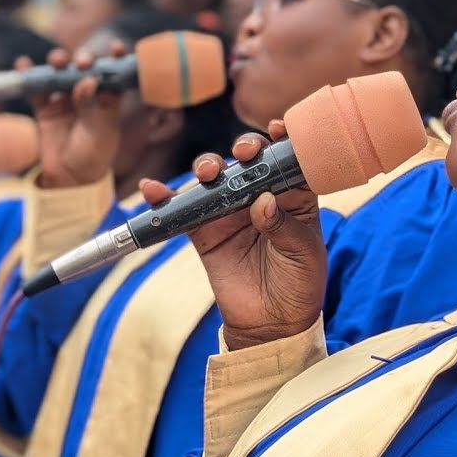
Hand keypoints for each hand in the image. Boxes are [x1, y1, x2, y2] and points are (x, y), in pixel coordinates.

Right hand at [21, 43, 126, 188]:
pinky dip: (29, 76)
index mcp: (108, 98)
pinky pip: (36, 89)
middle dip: (83, 59)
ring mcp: (65, 99)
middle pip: (84, 68)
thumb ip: (91, 104)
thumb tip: (87, 79)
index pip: (114, 73)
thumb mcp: (98, 130)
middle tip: (82, 62)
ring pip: (60, 73)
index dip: (115, 58)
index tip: (115, 47)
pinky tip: (23, 65)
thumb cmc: (93, 153)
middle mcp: (87, 95)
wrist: (70, 177)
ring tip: (57, 61)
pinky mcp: (45, 108)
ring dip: (58, 62)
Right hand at [139, 123, 326, 349]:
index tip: (275, 130)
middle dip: (244, 149)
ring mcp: (230, 212)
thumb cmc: (299, 285)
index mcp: (294, 197)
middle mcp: (261, 197)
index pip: (288, 160)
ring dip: (207, 167)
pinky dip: (164, 198)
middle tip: (244, 153)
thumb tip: (262, 201)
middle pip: (249, 162)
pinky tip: (153, 190)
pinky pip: (182, 209)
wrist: (272, 325)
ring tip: (206, 173)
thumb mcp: (304, 254)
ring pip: (215, 178)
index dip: (282, 141)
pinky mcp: (204, 232)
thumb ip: (284, 226)